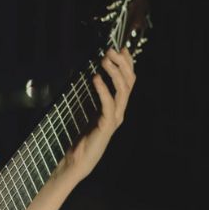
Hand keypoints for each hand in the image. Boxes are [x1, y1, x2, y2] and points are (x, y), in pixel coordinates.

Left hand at [62, 47, 135, 181]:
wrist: (79, 160)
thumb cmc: (83, 137)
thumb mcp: (92, 112)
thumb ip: (97, 97)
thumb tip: (97, 77)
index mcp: (118, 107)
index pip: (129, 81)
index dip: (127, 64)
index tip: (121, 48)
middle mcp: (120, 111)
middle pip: (129, 83)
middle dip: (122, 64)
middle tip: (110, 51)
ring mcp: (115, 118)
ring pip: (123, 90)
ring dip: (114, 73)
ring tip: (104, 60)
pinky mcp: (107, 126)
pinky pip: (108, 104)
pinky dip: (103, 89)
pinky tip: (96, 78)